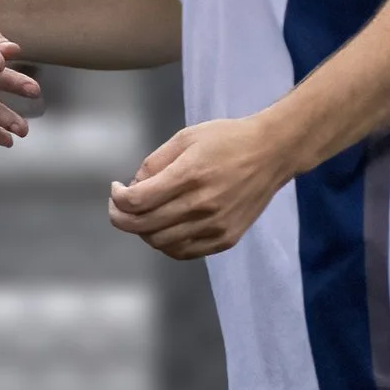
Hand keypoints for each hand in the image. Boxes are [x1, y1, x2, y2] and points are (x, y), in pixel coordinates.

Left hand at [107, 114, 289, 259]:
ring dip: (143, 231)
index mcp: (189, 175)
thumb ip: (155, 163)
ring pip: (160, 243)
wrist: (273, 153)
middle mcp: (202, 204)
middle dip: (121, 218)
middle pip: (144, 226)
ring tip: (145, 215)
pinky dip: (166, 244)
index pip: (137, 201)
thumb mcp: (186, 137)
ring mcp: (215, 225)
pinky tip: (164, 228)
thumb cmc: (227, 140)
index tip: (117, 190)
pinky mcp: (226, 238)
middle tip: (119, 207)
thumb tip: (133, 187)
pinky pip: (184, 252)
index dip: (118, 199)